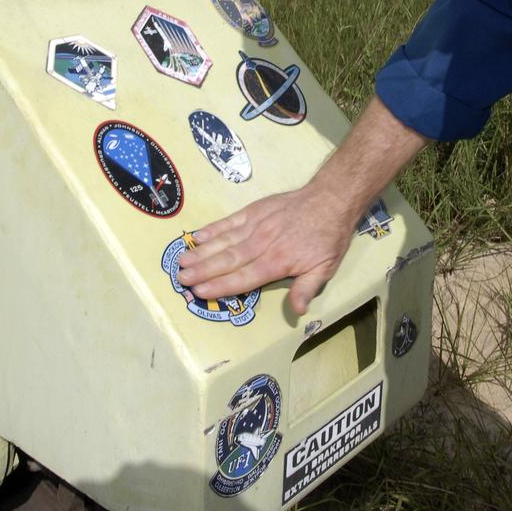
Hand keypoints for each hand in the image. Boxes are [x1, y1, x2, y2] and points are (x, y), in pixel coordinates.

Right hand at [178, 184, 355, 314]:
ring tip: (181, 261)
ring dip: (202, 252)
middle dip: (202, 271)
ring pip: (224, 241)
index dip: (220, 286)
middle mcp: (261, 244)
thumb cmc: (327, 237)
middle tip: (181, 279)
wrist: (330, 199)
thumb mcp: (325, 267)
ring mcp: (256, 225)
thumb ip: (307, 288)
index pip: (243, 278)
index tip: (200, 292)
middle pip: (227, 260)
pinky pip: (230, 221)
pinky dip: (213, 229)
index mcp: (276, 262)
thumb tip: (298, 310)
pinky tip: (198, 236)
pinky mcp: (254, 210)